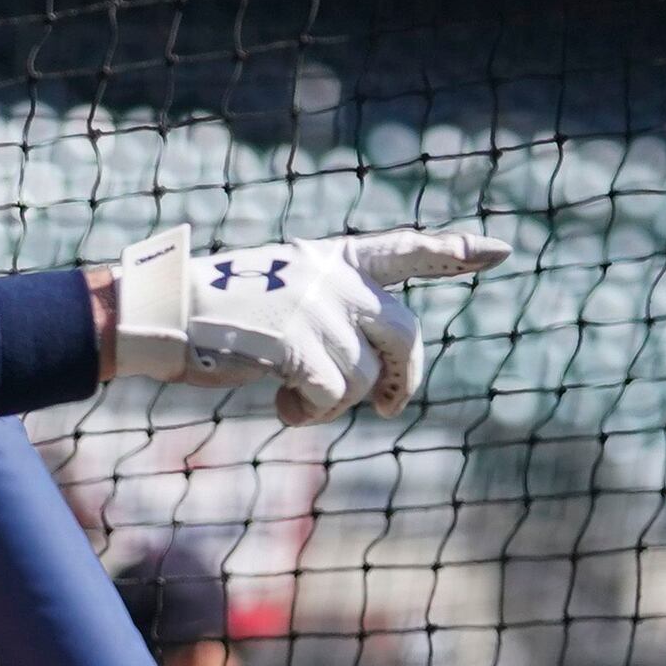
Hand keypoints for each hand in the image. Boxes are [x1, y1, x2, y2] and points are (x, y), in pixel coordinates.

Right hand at [98, 225, 507, 421]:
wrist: (163, 313)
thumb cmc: (212, 314)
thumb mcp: (279, 295)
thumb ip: (330, 315)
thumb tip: (369, 374)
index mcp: (332, 259)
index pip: (406, 249)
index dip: (455, 253)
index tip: (501, 251)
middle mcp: (335, 279)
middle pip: (407, 334)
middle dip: (405, 378)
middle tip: (388, 409)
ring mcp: (319, 310)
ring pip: (366, 379)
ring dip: (335, 405)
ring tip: (291, 401)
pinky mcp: (300, 345)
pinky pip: (333, 398)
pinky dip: (310, 415)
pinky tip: (282, 409)